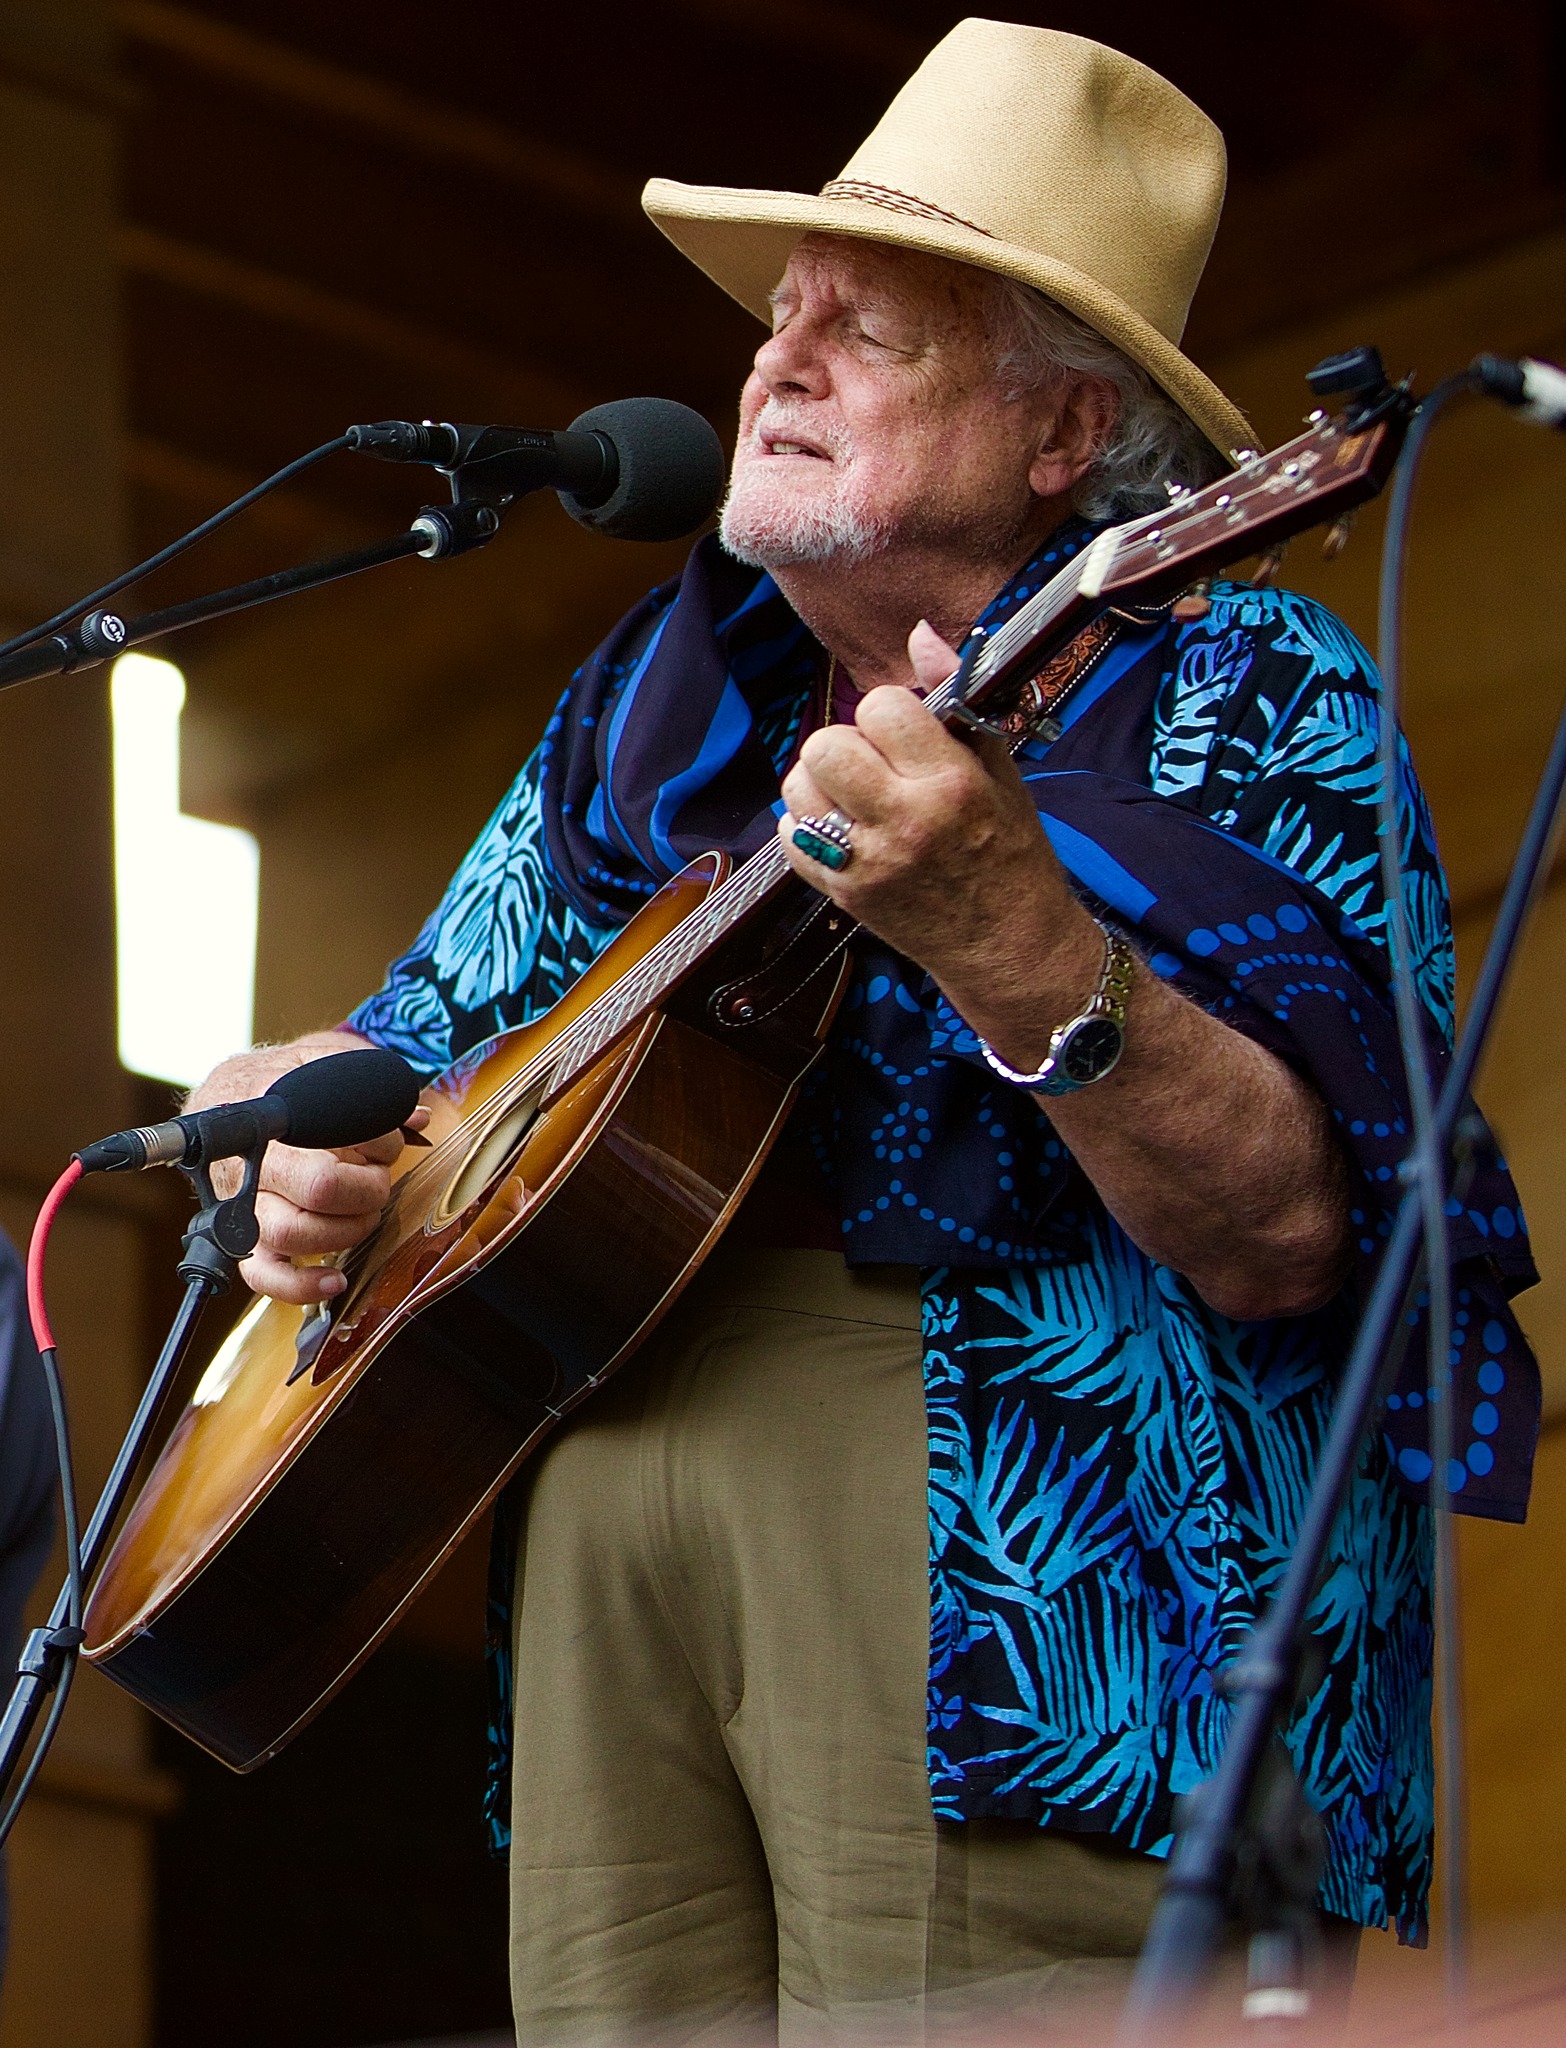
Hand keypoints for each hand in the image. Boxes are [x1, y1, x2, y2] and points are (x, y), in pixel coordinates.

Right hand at [185, 1035, 429, 1305]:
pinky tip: (335, 1280)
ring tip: (364, 1212)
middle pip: (319, 1188)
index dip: (373, 1143)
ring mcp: (242, 1205)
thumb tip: (416, 1116)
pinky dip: (301, 1287)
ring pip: (292, 1234)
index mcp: (267, 1113)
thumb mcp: (322, 1057)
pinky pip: (263, 1277)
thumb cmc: (281, 1080)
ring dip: (347, 1229)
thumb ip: (367, 1076)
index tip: (387, 1139)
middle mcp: (248, 1162)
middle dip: (368, 1186)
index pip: (323, 1136)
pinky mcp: (243, 1240)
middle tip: (378, 1174)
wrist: (221, 1100)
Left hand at [778, 621, 1100, 1064]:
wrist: (1009, 945)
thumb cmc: (1011, 853)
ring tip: (855, 796)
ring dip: (821, 783)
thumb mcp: (1001, 772)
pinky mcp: (843, 893)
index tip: (907, 734)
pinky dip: (808, 826)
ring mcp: (867, 862)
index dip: (890, 713)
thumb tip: (920, 635)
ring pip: (799, 788)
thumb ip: (955, 701)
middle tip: (875, 765)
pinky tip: (843, 830)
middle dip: (847, 744)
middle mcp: (904, 821)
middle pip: (826, 745)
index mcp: (951, 784)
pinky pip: (791, 838)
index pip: (882, 708)